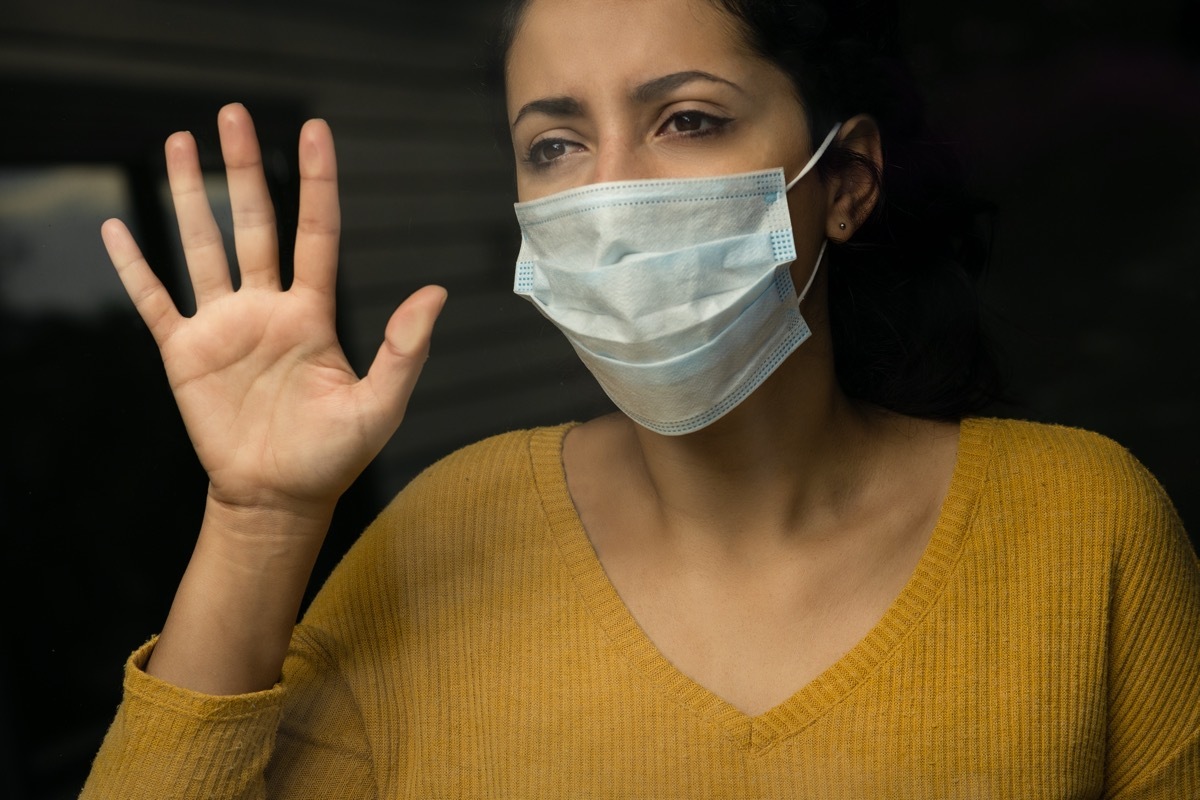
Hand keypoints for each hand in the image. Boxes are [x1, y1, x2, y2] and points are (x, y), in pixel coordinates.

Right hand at [101, 103, 445, 518]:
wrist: (278, 498)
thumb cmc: (333, 456)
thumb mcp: (379, 404)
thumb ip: (404, 349)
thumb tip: (435, 293)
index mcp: (312, 314)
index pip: (315, 232)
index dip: (316, 182)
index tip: (314, 130)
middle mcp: (266, 308)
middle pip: (253, 223)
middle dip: (243, 168)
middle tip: (232, 113)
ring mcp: (223, 326)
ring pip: (203, 247)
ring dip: (191, 196)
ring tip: (181, 142)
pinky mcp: (184, 353)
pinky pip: (154, 300)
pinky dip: (134, 267)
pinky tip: (118, 229)